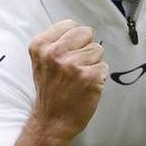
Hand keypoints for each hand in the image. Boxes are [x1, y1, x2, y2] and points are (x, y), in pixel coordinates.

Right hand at [27, 20, 108, 140]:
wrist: (51, 121)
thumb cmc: (49, 91)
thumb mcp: (41, 61)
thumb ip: (55, 43)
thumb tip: (79, 30)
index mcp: (41, 46)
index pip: (70, 25)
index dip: (74, 40)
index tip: (69, 53)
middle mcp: (55, 53)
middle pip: (86, 33)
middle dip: (85, 48)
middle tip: (75, 66)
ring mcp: (72, 65)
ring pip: (98, 50)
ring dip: (93, 63)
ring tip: (79, 78)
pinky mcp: (89, 77)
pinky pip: (104, 67)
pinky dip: (99, 78)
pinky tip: (86, 87)